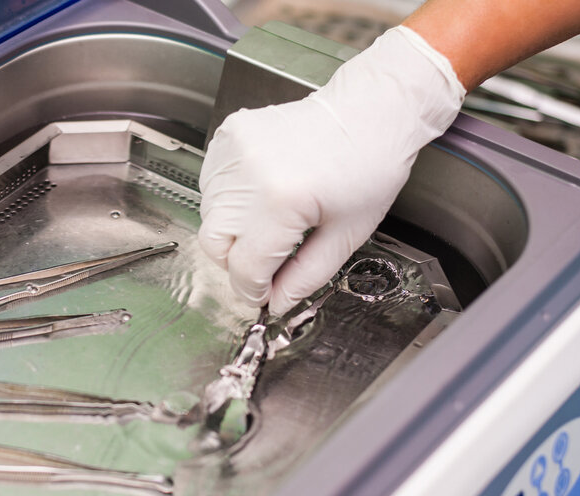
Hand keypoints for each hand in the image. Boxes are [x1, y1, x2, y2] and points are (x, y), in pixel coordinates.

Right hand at [198, 26, 464, 315]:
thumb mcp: (346, 236)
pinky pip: (211, 183)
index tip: (264, 295)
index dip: (253, 290)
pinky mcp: (229, 134)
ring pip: (209, 214)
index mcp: (282, 202)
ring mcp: (235, 151)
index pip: (244, 267)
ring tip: (269, 220)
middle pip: (214, 244)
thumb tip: (276, 303)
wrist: (371, 109)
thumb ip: (306, 276)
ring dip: (232, 229)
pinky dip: (228, 199)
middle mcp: (250, 175)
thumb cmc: (369, 167)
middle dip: (237, 262)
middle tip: (266, 260)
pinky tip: (259, 193)